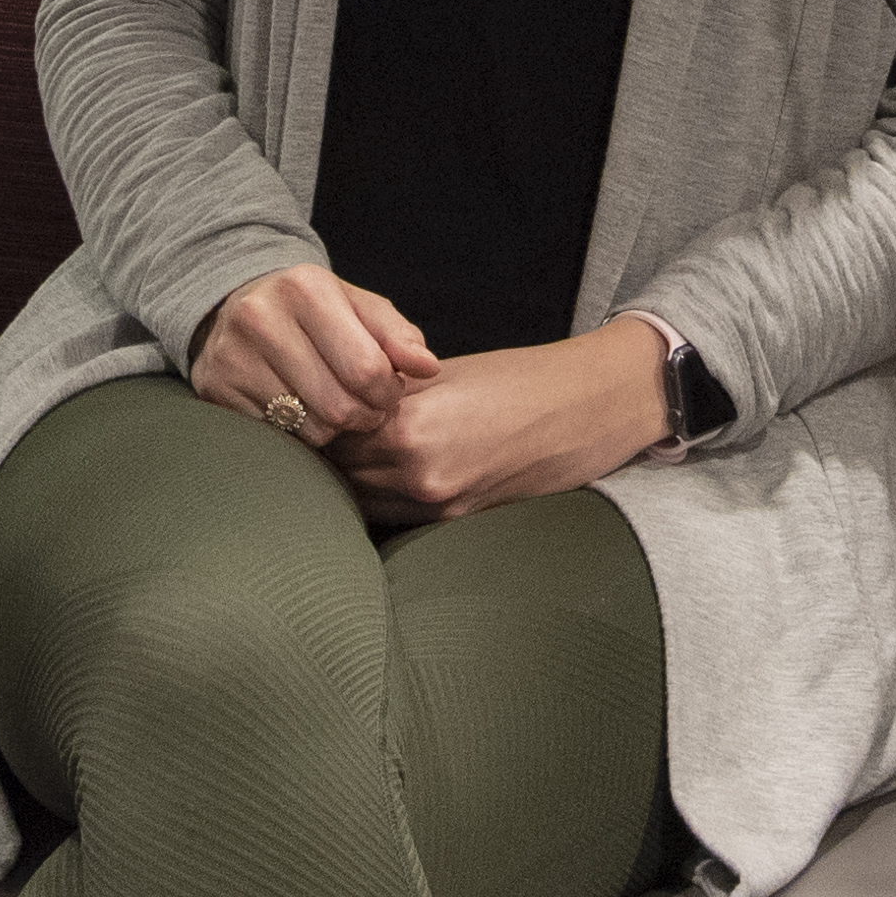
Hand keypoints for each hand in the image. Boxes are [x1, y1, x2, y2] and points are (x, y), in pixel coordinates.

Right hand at [192, 264, 438, 445]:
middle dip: (364, 415)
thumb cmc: (311, 310)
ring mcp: (232, 355)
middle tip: (364, 407)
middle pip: (338, 405)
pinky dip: (298, 433)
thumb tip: (427, 367)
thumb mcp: (357, 306)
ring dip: (333, 429)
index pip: (366, 369)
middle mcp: (261, 317)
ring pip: (309, 428)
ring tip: (333, 406)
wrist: (234, 304)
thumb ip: (398, 335)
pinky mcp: (215, 389)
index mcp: (306, 288)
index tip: (388, 391)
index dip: (388, 392)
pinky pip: (277, 437)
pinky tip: (300, 410)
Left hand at [326, 323, 669, 521]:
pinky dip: (381, 496)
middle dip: (326, 452)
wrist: (587, 410)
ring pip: (360, 500)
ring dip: (351, 479)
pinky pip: (394, 516)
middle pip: (337, 473)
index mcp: (409, 423)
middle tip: (320, 429)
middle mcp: (418, 472)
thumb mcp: (443, 373)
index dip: (314, 416)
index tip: (308, 404)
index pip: (329, 432)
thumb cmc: (518, 380)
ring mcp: (437, 505)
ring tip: (352, 453)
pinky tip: (384, 474)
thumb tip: (335, 401)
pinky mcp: (454, 523)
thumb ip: (386, 393)